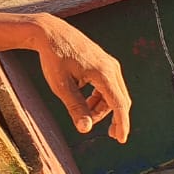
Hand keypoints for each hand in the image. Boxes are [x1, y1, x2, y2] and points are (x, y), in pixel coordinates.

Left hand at [30, 14, 131, 140]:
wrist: (51, 32)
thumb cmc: (54, 58)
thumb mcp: (61, 86)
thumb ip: (75, 108)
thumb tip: (86, 129)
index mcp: (103, 74)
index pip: (119, 104)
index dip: (122, 124)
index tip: (121, 140)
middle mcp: (111, 68)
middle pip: (120, 100)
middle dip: (116, 118)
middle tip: (111, 136)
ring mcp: (109, 64)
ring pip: (115, 93)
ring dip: (104, 108)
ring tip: (85, 115)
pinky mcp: (105, 62)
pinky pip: (109, 85)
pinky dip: (101, 97)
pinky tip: (86, 100)